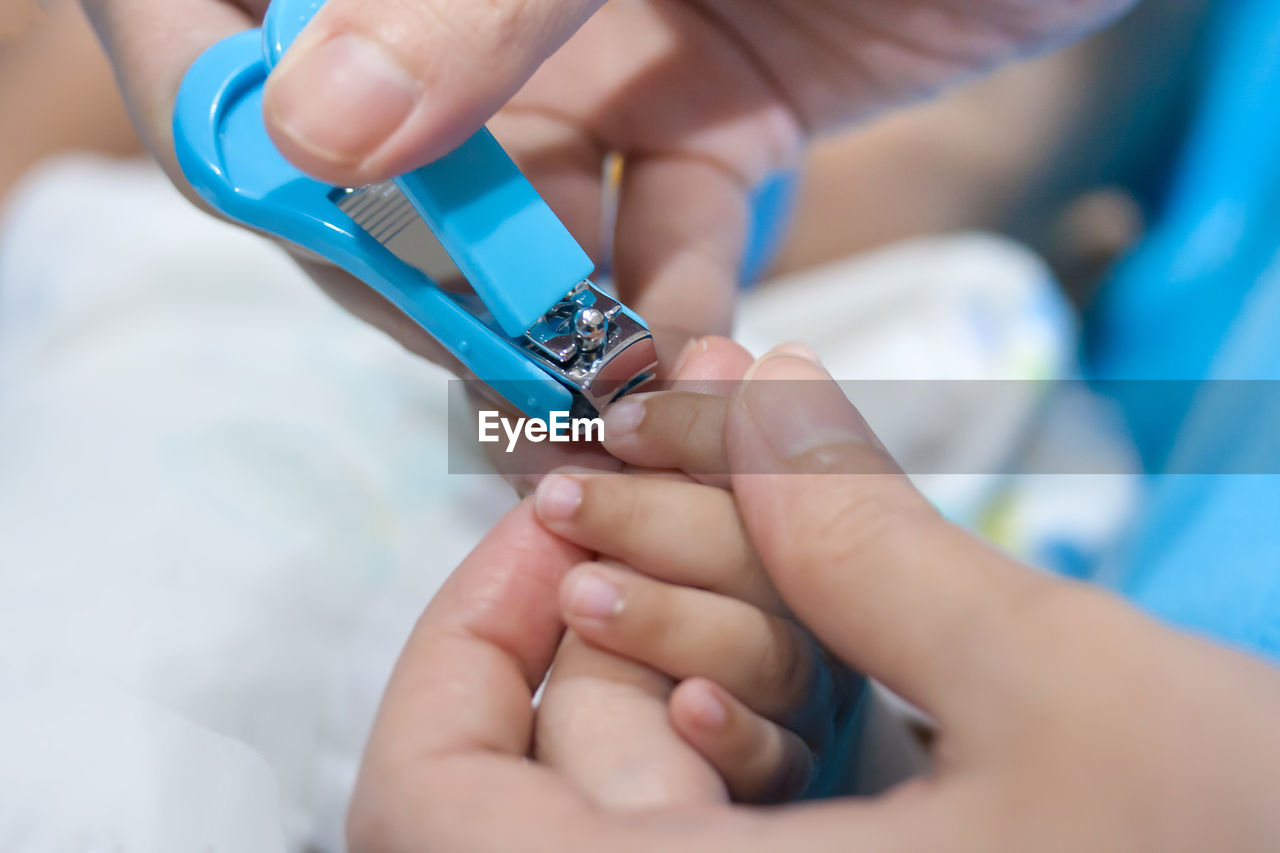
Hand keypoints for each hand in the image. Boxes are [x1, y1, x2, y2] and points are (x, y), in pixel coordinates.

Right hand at [80, 0, 1133, 355]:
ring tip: (593, 406)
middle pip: (371, 146)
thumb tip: (316, 132)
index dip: (216, 97)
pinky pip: (661, 232)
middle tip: (478, 358)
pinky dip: (671, 310)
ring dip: (542, 321)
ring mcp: (605, 53)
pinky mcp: (722, 113)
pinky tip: (697, 369)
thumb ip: (480, 0)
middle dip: (413, 264)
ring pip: (514, 217)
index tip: (288, 202)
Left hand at [348, 345, 1279, 851]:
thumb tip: (757, 381)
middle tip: (708, 466)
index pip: (428, 809)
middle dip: (607, 602)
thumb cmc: (1248, 851)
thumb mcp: (1063, 690)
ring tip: (771, 519)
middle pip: (536, 782)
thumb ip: (869, 539)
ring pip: (629, 801)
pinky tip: (814, 670)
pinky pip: (712, 837)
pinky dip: (735, 737)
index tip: (553, 522)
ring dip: (681, 647)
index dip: (456, 649)